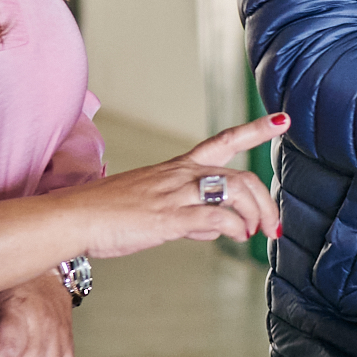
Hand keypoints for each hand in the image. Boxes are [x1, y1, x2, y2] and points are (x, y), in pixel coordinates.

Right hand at [62, 113, 287, 256]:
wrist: (73, 218)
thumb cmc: (108, 215)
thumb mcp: (155, 207)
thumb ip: (191, 214)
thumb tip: (219, 227)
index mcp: (178, 168)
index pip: (224, 140)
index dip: (256, 130)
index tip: (283, 120)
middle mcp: (181, 175)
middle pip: (242, 175)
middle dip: (266, 201)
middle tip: (274, 226)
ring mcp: (175, 194)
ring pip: (234, 190)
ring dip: (255, 214)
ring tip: (257, 235)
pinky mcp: (168, 217)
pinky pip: (214, 216)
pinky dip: (233, 226)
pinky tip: (235, 236)